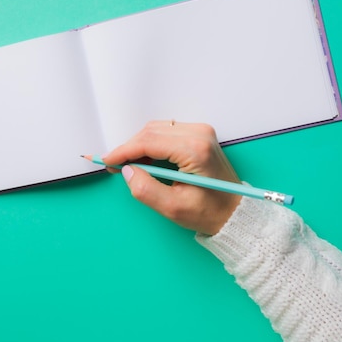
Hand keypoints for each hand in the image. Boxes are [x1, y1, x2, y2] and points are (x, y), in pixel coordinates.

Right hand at [103, 121, 240, 235]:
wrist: (236, 212)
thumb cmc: (210, 212)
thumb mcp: (174, 208)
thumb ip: (146, 190)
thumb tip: (127, 172)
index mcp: (195, 150)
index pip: (148, 141)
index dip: (123, 151)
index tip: (106, 161)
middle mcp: (199, 134)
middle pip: (151, 131)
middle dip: (129, 148)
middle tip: (115, 166)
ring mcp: (201, 132)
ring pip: (157, 129)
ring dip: (139, 145)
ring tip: (128, 165)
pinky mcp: (199, 135)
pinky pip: (166, 132)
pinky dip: (151, 144)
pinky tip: (144, 160)